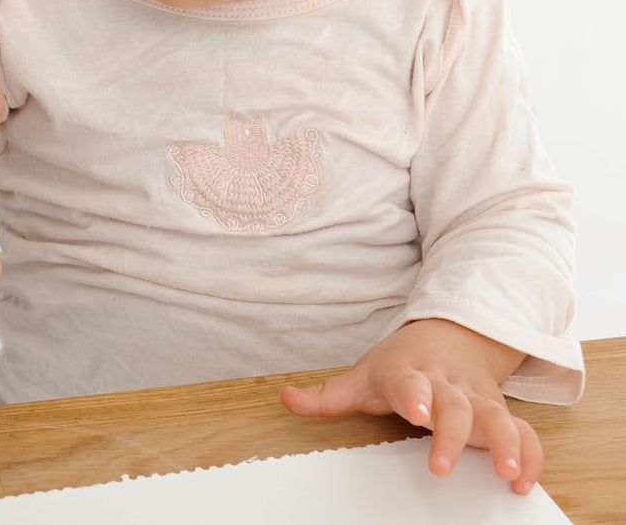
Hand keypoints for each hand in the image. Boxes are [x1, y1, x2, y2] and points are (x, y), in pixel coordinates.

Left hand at [280, 319, 538, 493]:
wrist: (451, 334)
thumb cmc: (402, 363)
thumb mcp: (363, 374)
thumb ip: (328, 394)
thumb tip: (286, 399)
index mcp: (409, 373)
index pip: (409, 382)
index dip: (413, 395)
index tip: (415, 411)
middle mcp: (446, 385)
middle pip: (454, 406)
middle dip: (452, 434)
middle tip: (443, 466)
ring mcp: (477, 398)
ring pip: (496, 417)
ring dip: (505, 444)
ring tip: (507, 474)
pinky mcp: (500, 412)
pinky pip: (523, 431)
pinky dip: (529, 455)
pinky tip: (524, 480)